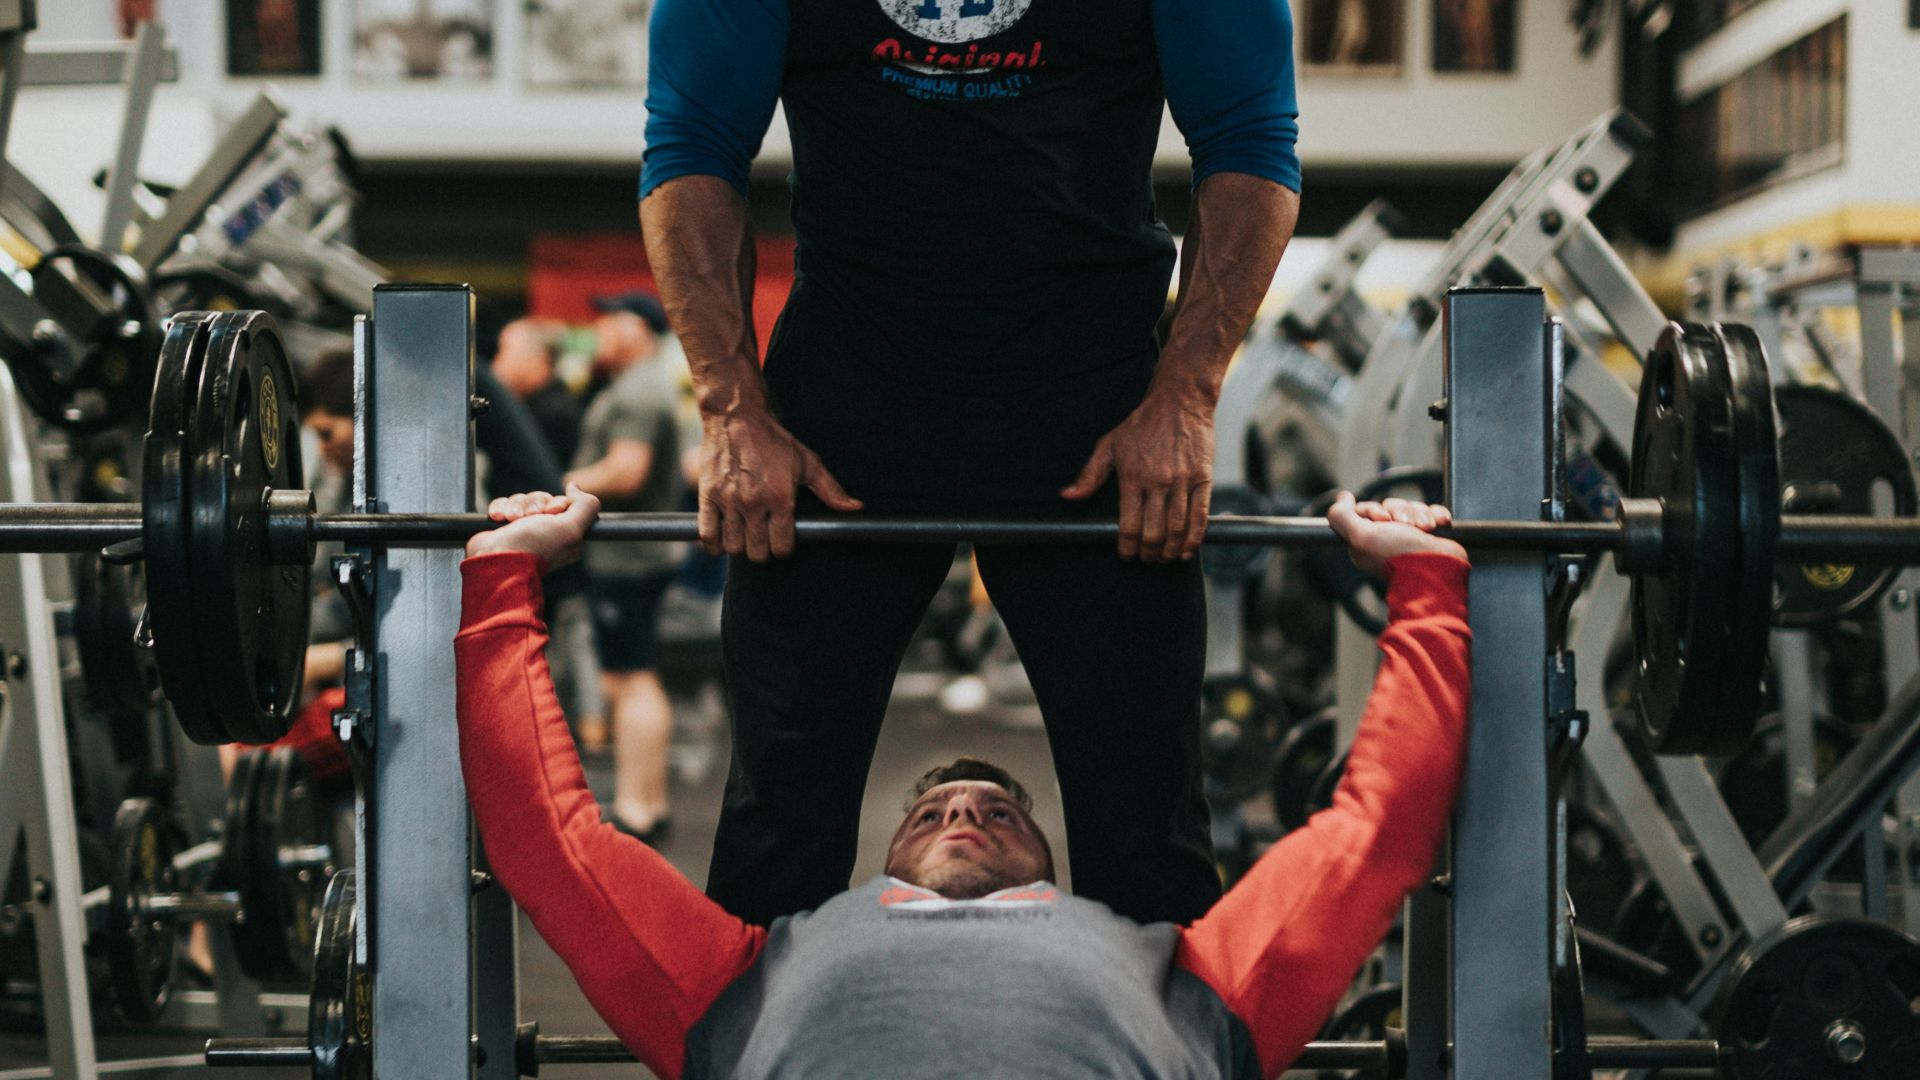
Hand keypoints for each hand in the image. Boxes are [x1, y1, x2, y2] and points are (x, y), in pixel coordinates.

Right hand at [465, 484, 601, 569]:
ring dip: (516, 506)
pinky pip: (504, 504)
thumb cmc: (534, 546)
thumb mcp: (571, 527)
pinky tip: (499, 518)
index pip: (564, 504)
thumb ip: (585, 506)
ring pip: (522, 500)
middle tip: (529, 516)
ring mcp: (523, 529)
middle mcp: (546, 532)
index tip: (550, 512)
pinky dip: (501, 508)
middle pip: (542, 499)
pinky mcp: (504, 526)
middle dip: (534, 504)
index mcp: (565, 535)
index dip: (556, 503)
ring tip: (512, 519)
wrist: (496, 560)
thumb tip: (575, 487)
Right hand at [700, 408, 860, 560]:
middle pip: (757, 552)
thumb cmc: (774, 441)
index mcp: (781, 497)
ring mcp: (729, 500)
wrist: (737, 418)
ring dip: (740, 548)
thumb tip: (855, 508)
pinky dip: (713, 545)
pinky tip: (721, 542)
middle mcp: (754, 502)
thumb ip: (831, 490)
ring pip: (734, 547)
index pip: (782, 546)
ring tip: (745, 537)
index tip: (782, 541)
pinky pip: (707, 534)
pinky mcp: (708, 495)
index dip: (784, 549)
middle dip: (763, 552)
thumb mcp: (807, 462)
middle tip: (763, 540)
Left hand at [1061, 389, 1214, 561]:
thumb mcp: (1109, 445)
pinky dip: (1194, 538)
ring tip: (1164, 557)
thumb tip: (1068, 496)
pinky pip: (1200, 516)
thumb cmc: (1142, 424)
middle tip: (1146, 558)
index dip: (1126, 547)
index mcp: (1132, 476)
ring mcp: (1182, 481)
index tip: (1126, 555)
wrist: (1180, 400)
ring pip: (1177, 529)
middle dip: (1149, 553)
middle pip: (1153, 533)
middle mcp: (1158, 481)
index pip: (1128, 525)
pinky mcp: (1203, 478)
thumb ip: (1090, 474)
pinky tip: (1187, 550)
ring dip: (1170, 551)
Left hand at [1325, 492, 1464, 577]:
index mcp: (1367, 541)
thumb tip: (1342, 497)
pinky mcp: (1431, 535)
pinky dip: (1436, 515)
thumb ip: (1342, 516)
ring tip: (1426, 528)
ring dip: (1420, 514)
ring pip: (1412, 508)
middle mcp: (1387, 539)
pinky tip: (1439, 524)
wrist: (1438, 570)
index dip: (1374, 510)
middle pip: (1390, 506)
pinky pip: (1432, 512)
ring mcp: (1410, 537)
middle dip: (1400, 511)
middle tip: (1406, 525)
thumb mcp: (1362, 536)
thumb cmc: (1399, 555)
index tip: (1383, 520)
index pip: (1365, 510)